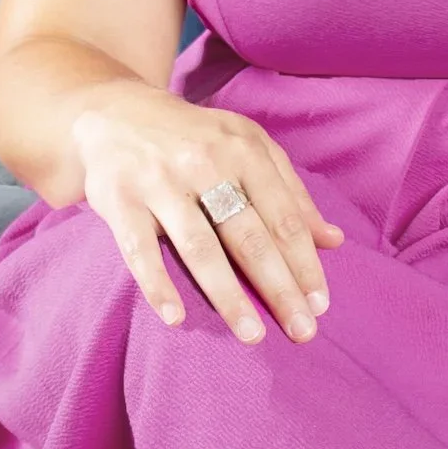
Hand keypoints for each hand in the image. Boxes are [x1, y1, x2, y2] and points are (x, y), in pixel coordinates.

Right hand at [73, 84, 345, 346]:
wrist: (114, 113)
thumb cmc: (195, 139)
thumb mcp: (248, 148)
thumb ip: (290, 192)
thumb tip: (333, 241)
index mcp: (243, 149)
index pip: (282, 215)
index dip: (304, 262)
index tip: (321, 304)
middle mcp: (204, 162)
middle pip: (248, 235)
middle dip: (279, 287)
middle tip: (302, 331)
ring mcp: (160, 181)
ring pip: (199, 247)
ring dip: (228, 295)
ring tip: (252, 335)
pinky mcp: (119, 199)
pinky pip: (139, 250)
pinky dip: (158, 286)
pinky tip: (177, 319)